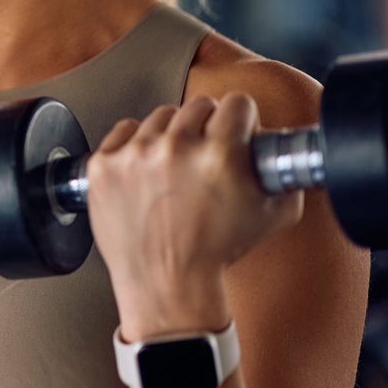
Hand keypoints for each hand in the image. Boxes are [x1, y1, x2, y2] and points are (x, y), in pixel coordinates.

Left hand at [86, 94, 303, 337]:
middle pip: (198, 106)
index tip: (236, 132)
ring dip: (171, 135)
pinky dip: (135, 146)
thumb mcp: (274, 214)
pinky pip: (124, 131)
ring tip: (175, 169)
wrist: (167, 285)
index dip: (241, 120)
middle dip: (208, 127)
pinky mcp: (104, 165)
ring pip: (161, 116)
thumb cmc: (216, 253)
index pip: (237, 102)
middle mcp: (176, 149)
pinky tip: (147, 171)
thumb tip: (280, 145)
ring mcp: (135, 156)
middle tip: (206, 156)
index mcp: (220, 155)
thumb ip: (282, 172)